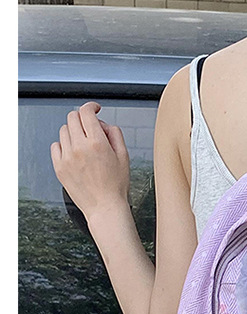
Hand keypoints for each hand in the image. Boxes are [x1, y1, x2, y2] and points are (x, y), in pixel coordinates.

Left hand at [51, 102, 130, 222]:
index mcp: (97, 143)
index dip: (91, 106)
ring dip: (73, 132)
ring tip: (83, 144)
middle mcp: (79, 148)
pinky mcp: (59, 167)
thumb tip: (103, 124)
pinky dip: (64, 145)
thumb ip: (115, 133)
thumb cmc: (116, 185)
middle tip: (90, 127)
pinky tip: (74, 152)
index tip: (94, 109)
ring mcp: (67, 157)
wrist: (105, 207)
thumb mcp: (124, 155)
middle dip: (82, 118)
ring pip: (64, 131)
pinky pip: (55, 146)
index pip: (86, 112)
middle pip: (72, 117)